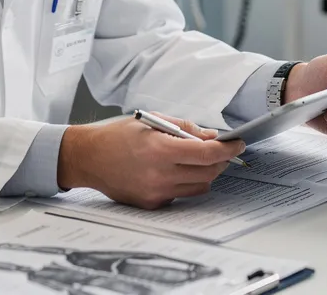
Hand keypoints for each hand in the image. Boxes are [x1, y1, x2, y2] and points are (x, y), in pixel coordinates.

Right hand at [56, 114, 243, 208]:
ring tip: (194, 160)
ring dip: (204, 173)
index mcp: (160, 149)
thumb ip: (185, 129)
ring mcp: (156, 193)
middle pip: (208, 172)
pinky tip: (172, 171)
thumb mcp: (152, 121)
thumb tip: (211, 137)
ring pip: (199, 186)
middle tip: (220, 150)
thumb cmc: (118, 135)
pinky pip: (181, 195)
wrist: (88, 158)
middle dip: (220, 161)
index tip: (238, 144)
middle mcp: (160, 174)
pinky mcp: (152, 204)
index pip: (206, 154)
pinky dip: (185, 183)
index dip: (227, 150)